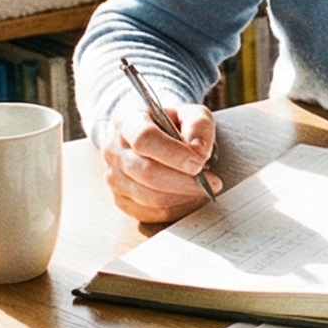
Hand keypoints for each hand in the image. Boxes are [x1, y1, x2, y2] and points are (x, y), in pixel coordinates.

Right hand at [98, 100, 217, 223]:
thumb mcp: (190, 114)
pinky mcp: (121, 200)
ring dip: (183, 197)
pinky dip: (175, 210)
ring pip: (148, 197)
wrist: (153, 139)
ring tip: (205, 191)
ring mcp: (114, 178)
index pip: (144, 138)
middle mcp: (114, 150)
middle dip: (184, 181)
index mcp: (127, 122)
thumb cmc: (172, 125)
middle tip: (213, 183)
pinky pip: (149, 214)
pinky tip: (191, 200)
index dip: (174, 154)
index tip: (200, 163)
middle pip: (147, 172)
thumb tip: (198, 152)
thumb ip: (198, 125)